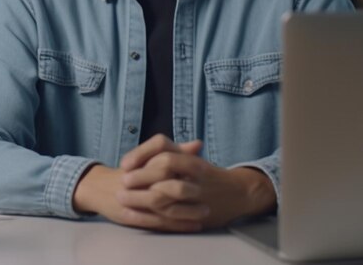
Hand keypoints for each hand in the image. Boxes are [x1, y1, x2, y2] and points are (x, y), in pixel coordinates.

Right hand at [72, 162, 203, 231]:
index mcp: (145, 162)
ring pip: (165, 205)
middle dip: (188, 191)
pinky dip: (177, 225)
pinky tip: (193, 226)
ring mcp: (136, 198)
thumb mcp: (152, 157)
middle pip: (166, 182)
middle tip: (208, 195)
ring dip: (187, 211)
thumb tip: (198, 144)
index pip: (166, 158)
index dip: (188, 165)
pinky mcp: (134, 215)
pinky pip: (158, 222)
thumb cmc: (132, 171)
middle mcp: (140, 178)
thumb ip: (176, 151)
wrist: (100, 187)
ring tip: (205, 212)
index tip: (206, 171)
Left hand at [118, 135, 276, 229]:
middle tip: (123, 180)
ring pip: (165, 193)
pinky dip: (149, 216)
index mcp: (190, 157)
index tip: (125, 162)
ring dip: (140, 196)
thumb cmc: (211, 176)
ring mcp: (195, 192)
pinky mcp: (195, 212)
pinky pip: (169, 215)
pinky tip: (133, 215)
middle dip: (140, 175)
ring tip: (122, 198)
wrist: (239, 193)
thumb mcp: (193, 161)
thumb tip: (149, 150)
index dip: (142, 153)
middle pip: (163, 168)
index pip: (163, 146)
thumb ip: (174, 152)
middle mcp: (193, 171)